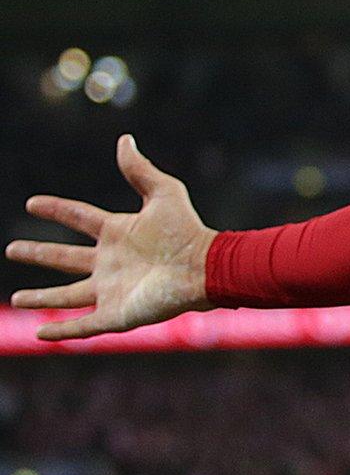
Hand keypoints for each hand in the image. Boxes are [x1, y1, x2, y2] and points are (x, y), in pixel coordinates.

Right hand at [7, 135, 216, 341]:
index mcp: (119, 233)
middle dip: (39, 253)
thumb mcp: (163, 194)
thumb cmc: (188, 231)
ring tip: (17, 299)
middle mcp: (111, 262)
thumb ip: (140, 170)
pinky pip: (83, 326)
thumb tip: (125, 139)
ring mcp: (112, 290)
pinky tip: (40, 335)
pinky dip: (62, 332)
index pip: (79, 218)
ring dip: (42, 298)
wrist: (205, 267)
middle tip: (12, 249)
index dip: (56, 209)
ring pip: (68, 296)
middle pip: (65, 258)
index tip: (32, 203)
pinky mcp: (116, 315)